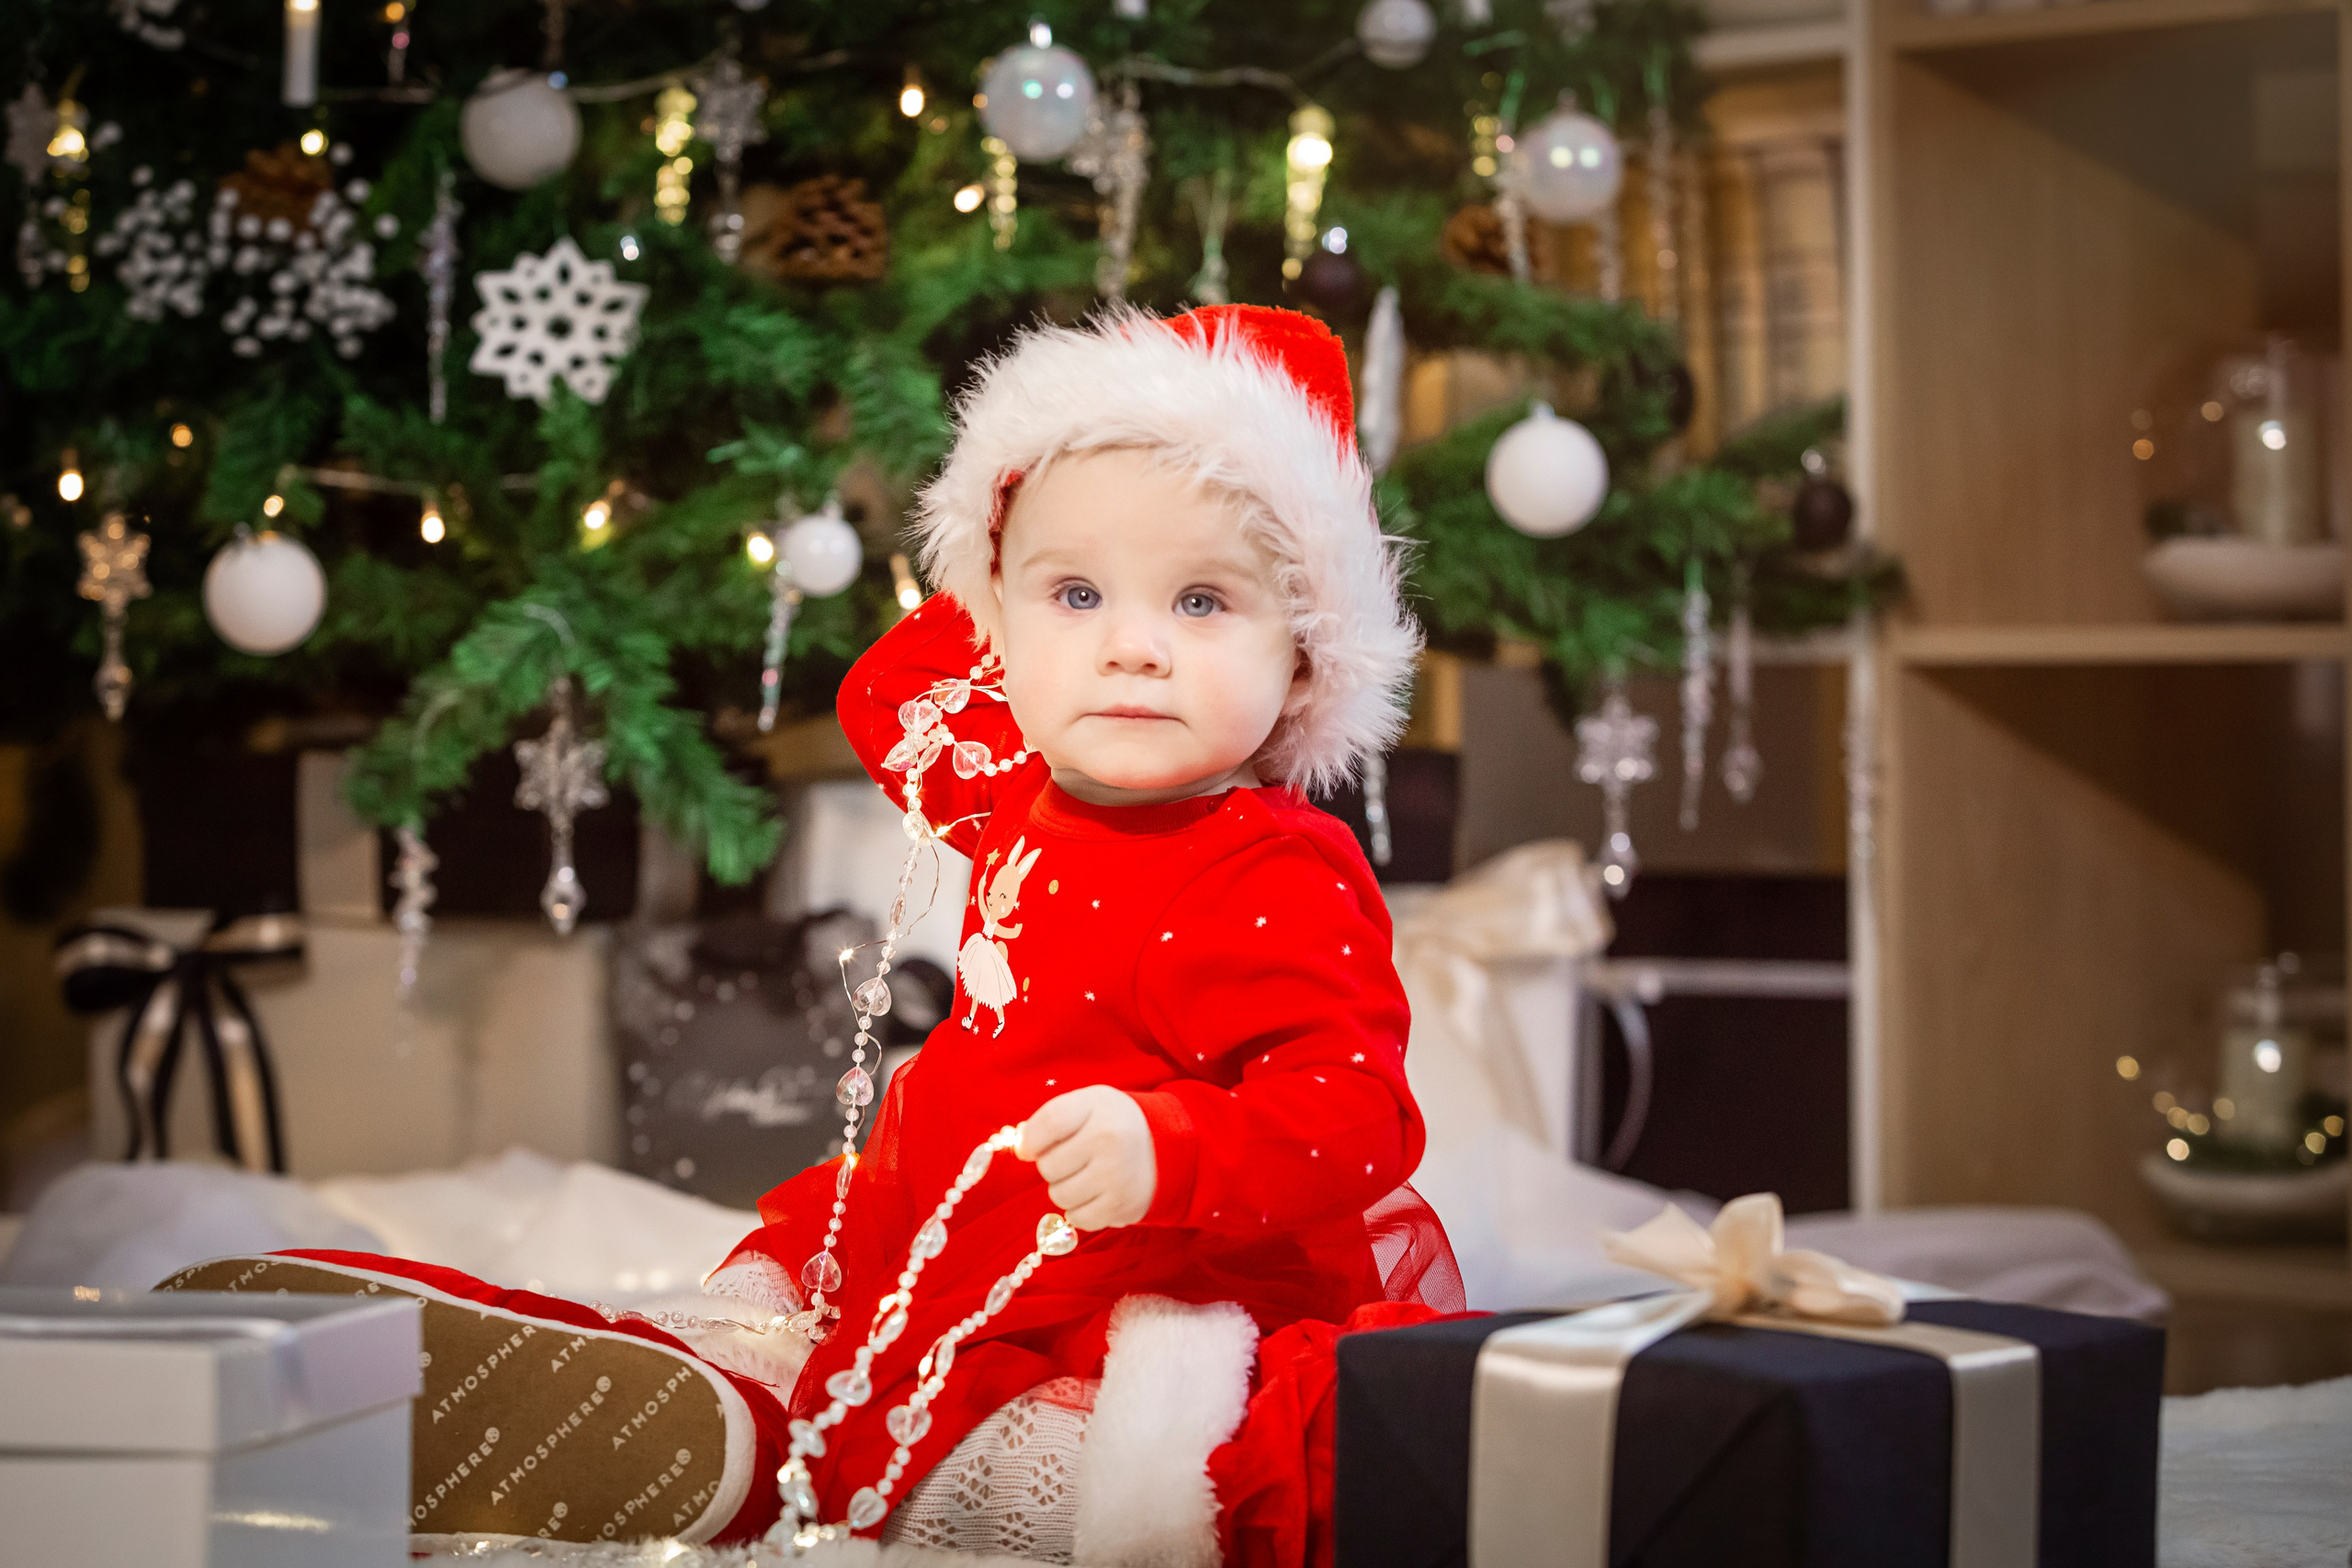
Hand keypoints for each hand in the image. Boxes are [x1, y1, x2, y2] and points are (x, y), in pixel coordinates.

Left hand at [1016, 1086, 1155, 1229]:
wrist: (1166, 1147)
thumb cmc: (1113, 1123)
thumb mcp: (1087, 1103)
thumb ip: (1050, 1118)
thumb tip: (1019, 1147)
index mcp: (1098, 1108)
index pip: (1048, 1124)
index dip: (1029, 1140)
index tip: (1028, 1148)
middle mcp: (1109, 1142)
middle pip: (1047, 1166)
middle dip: (1052, 1164)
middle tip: (1073, 1157)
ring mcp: (1117, 1178)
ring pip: (1058, 1195)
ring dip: (1065, 1188)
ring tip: (1086, 1174)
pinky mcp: (1121, 1208)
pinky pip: (1077, 1219)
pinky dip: (1080, 1209)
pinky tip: (1096, 1192)